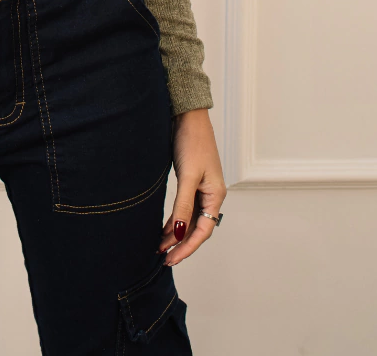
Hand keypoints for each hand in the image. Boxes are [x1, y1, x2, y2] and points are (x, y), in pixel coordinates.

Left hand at [158, 107, 226, 265]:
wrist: (187, 117)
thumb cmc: (192, 142)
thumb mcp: (188, 176)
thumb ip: (184, 205)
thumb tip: (180, 232)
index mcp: (216, 194)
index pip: (203, 230)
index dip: (188, 246)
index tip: (173, 258)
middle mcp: (211, 195)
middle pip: (197, 227)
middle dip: (181, 244)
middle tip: (165, 258)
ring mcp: (200, 189)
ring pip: (190, 219)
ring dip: (176, 233)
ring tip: (160, 246)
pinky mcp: (190, 182)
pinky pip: (184, 208)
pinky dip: (175, 220)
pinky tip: (164, 229)